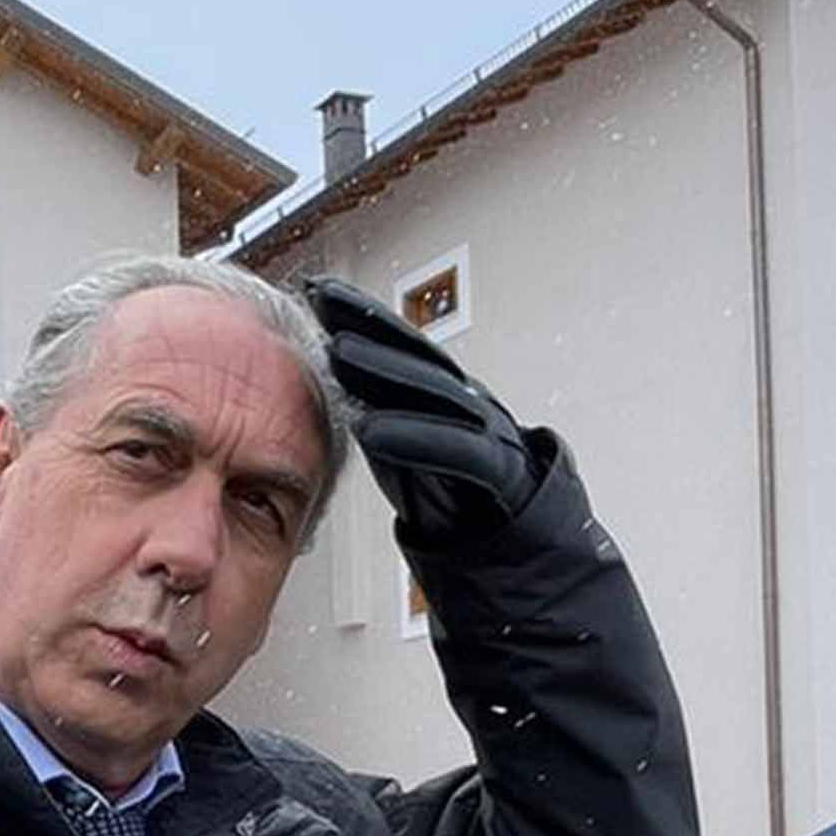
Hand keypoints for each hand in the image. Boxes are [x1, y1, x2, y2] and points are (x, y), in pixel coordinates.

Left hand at [304, 276, 551, 539]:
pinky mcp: (502, 473)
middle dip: (367, 321)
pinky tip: (373, 431)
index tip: (314, 290)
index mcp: (444, 396)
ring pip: (434, 391)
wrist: (520, 545)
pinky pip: (458, 451)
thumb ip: (378, 418)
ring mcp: (488, 432)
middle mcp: (467, 403)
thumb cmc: (462, 500)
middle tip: (322, 298)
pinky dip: (415, 438)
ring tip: (337, 352)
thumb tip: (323, 391)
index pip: (398, 347)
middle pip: (416, 354)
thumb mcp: (407, 452)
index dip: (359, 316)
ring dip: (385, 368)